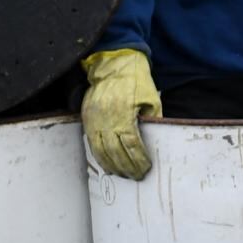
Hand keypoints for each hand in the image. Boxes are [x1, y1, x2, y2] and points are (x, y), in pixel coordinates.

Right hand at [80, 48, 162, 178]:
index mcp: (124, 114)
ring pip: (101, 150)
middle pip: (115, 151)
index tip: (146, 168)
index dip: (139, 159)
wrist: (114, 65)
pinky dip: (99, 156)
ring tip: (122, 174)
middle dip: (126, 167)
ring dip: (112, 165)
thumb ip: (153, 121)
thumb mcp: (151, 100)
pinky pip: (91, 142)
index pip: (132, 144)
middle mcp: (106, 119)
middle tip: (135, 177)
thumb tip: (155, 141)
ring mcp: (94, 119)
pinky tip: (107, 164)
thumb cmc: (136, 81)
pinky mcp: (87, 118)